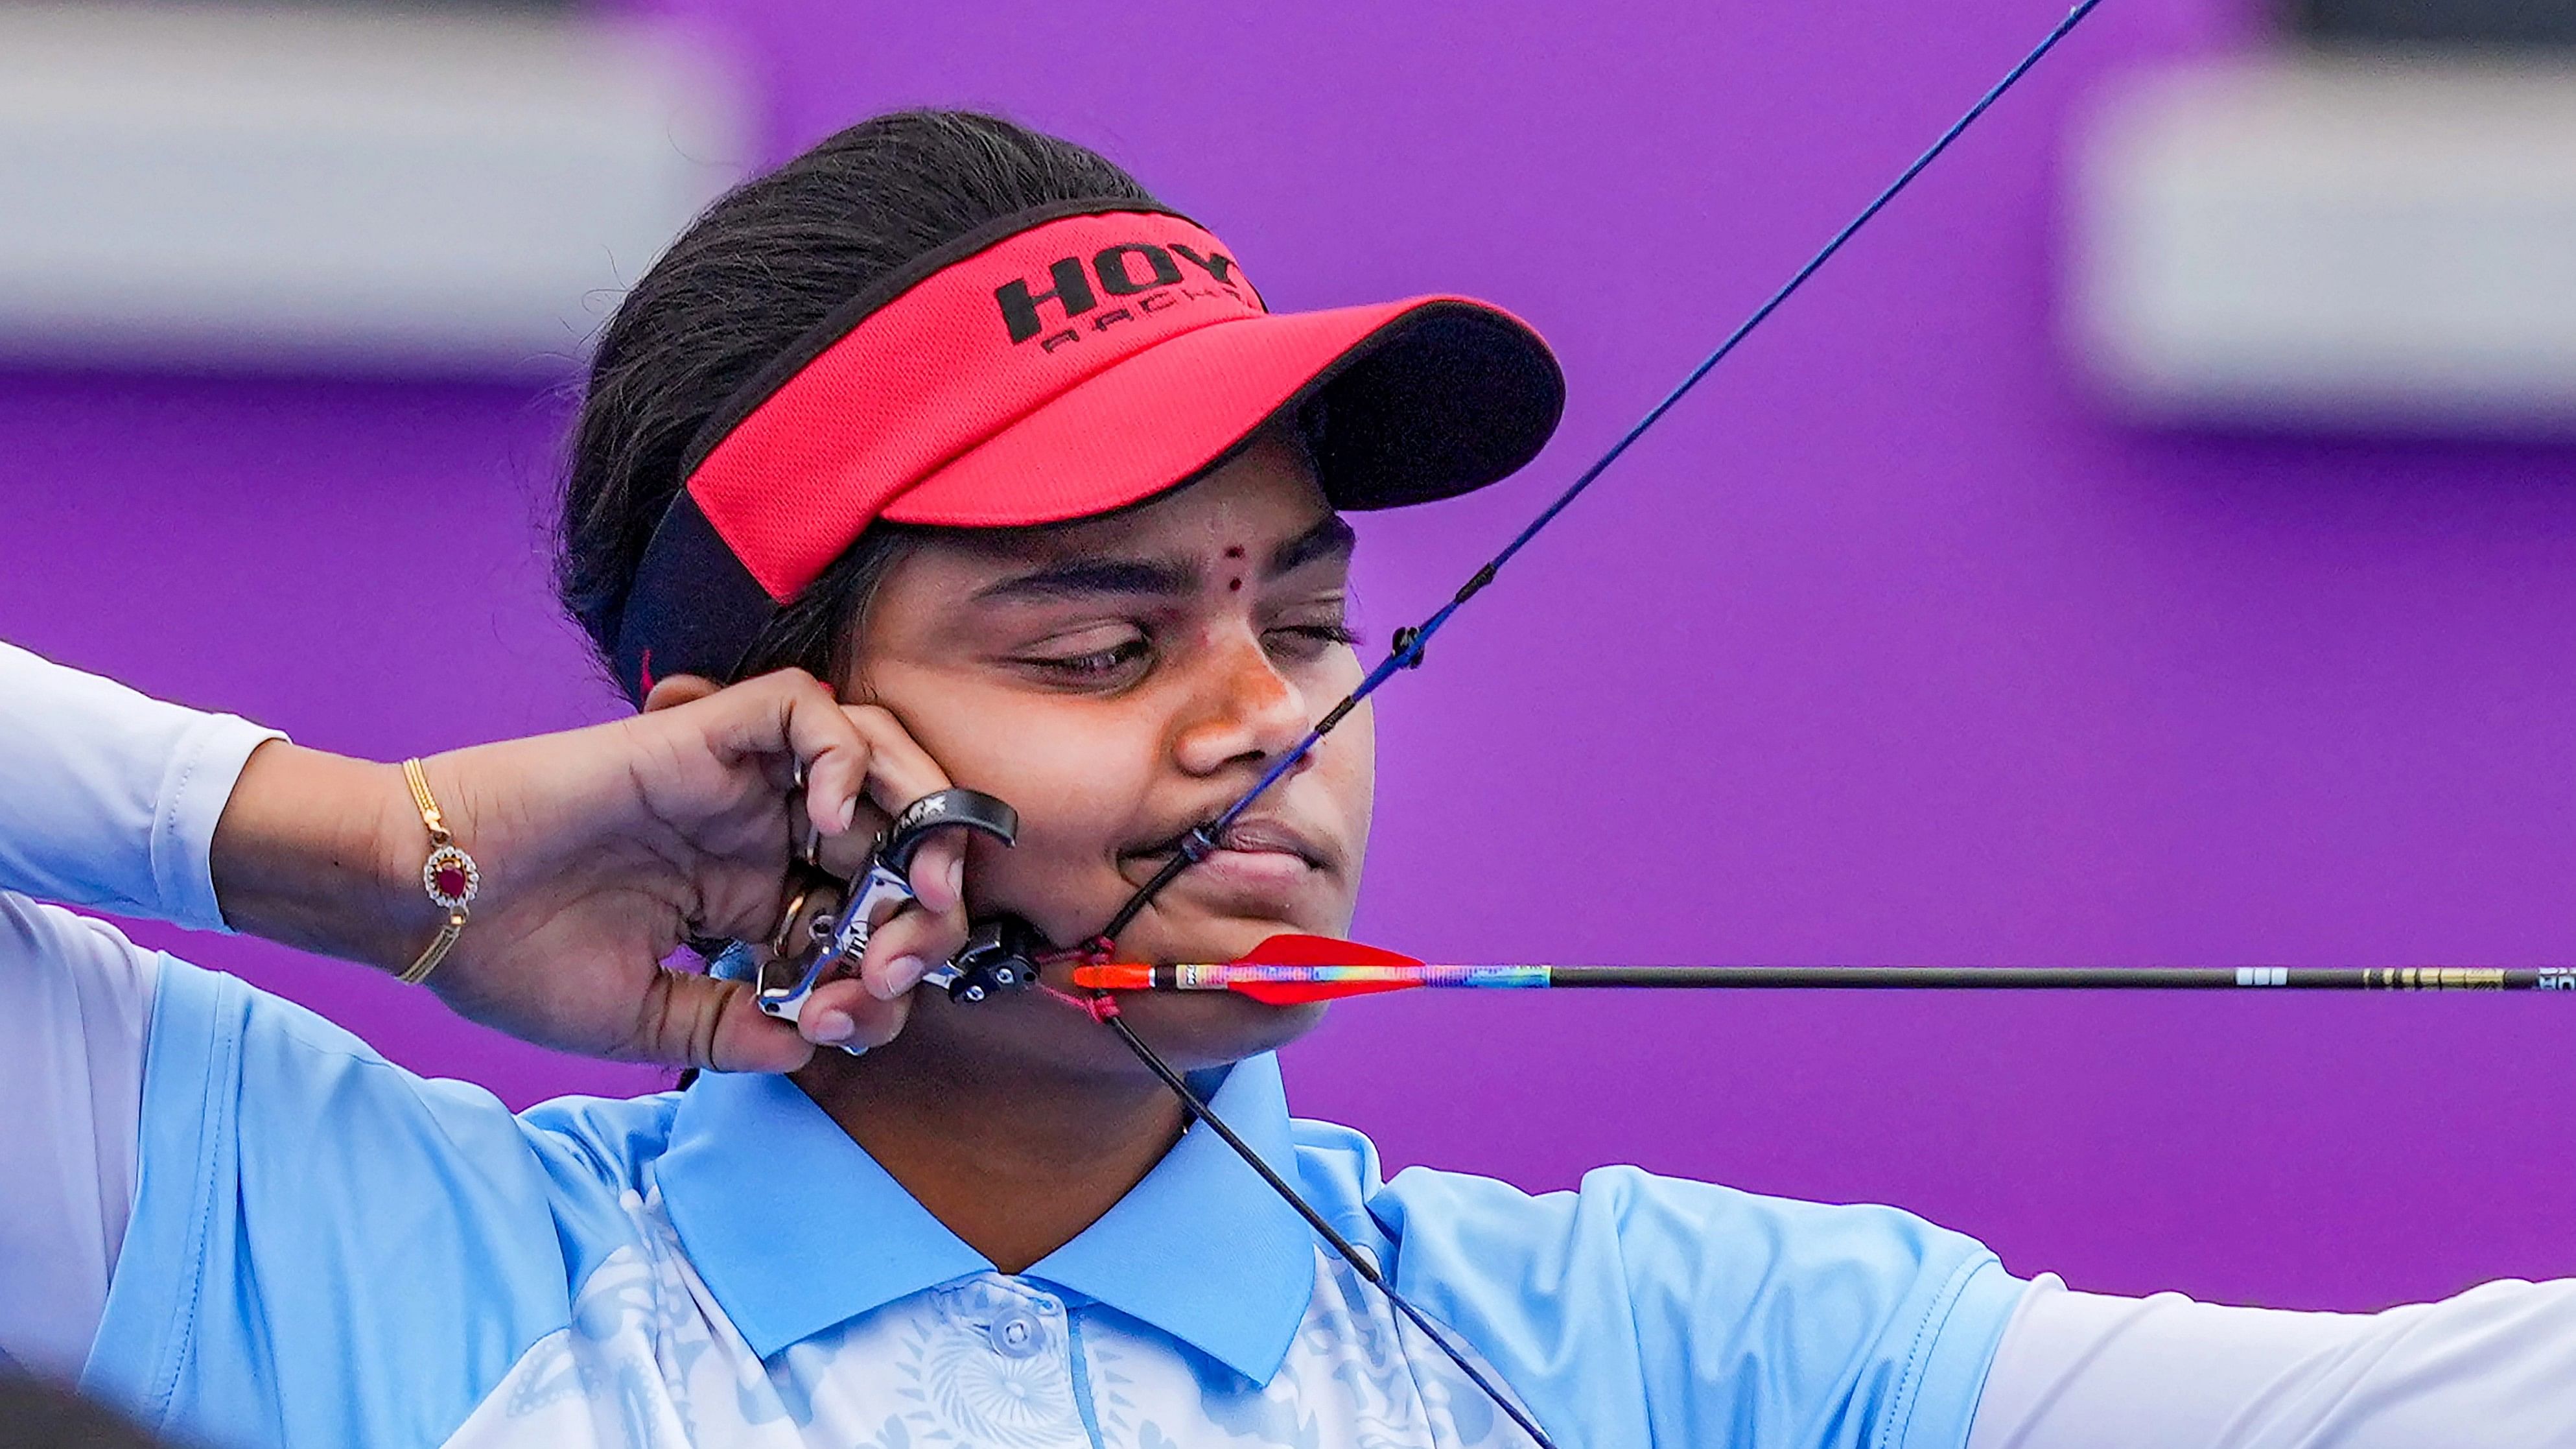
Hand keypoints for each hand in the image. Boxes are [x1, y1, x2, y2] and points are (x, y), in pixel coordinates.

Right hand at [213, 670, 973, 1070]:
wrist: (420, 904)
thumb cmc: (508, 959)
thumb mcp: (643, 1020)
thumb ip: (732, 1030)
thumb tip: (812, 1046)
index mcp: (749, 897)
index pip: (864, 917)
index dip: (888, 966)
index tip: (859, 1020)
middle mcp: (757, 832)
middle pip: (894, 833)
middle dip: (930, 894)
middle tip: (907, 957)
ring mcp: (735, 782)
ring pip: (873, 752)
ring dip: (917, 812)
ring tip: (910, 882)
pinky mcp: (701, 736)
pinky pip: (802, 711)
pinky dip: (842, 753)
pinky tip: (830, 822)